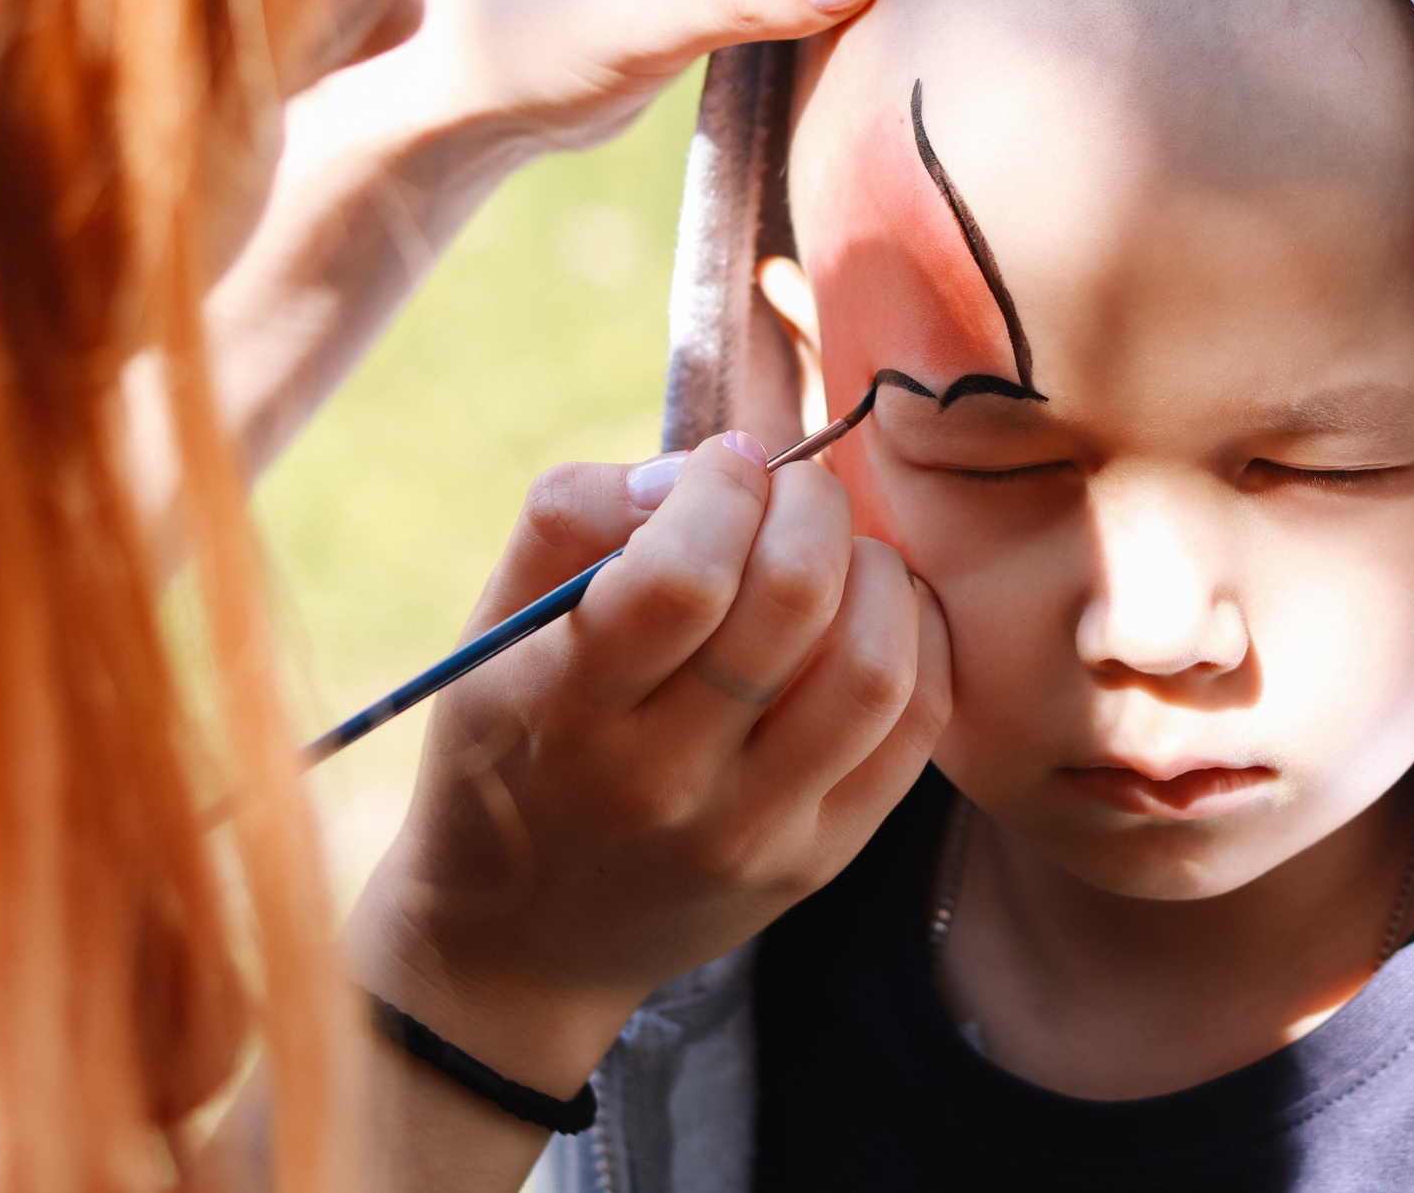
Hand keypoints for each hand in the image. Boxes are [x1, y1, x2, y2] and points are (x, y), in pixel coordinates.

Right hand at [342, 436, 950, 1095]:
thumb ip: (573, 520)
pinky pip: (915, 727)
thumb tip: (695, 471)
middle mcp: (664, 783)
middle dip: (809, 504)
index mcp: (568, 713)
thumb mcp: (493, 635)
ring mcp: (754, 832)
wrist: (521, 947)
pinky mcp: (819, 860)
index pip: (682, 577)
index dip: (722, 488)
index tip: (722, 466)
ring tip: (838, 551)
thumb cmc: (510, 752)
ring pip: (873, 665)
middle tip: (790, 490)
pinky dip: (920, 639)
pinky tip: (880, 608)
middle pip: (793, 601)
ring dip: (876, 570)